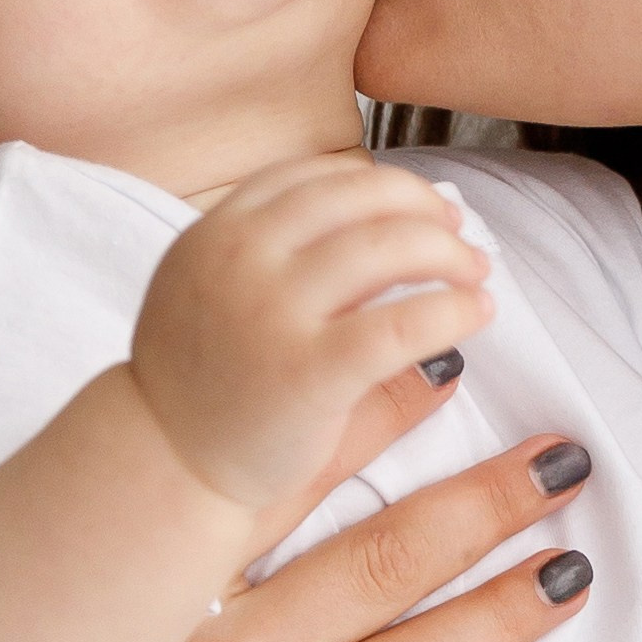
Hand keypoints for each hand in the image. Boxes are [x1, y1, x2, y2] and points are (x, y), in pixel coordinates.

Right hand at [131, 154, 493, 509]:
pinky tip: (477, 314)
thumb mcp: (219, 289)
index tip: (419, 206)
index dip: (382, 184)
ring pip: (387, 248)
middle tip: (458, 234)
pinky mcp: (307, 373)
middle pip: (360, 199)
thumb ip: (288, 253)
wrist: (165, 464)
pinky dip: (451, 309)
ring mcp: (271, 313)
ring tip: (476, 274)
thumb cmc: (206, 381)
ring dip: (448, 253)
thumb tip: (394, 227)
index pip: (317, 177)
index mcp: (218, 231)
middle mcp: (240, 258)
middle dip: (424, 210)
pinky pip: (399, 326)